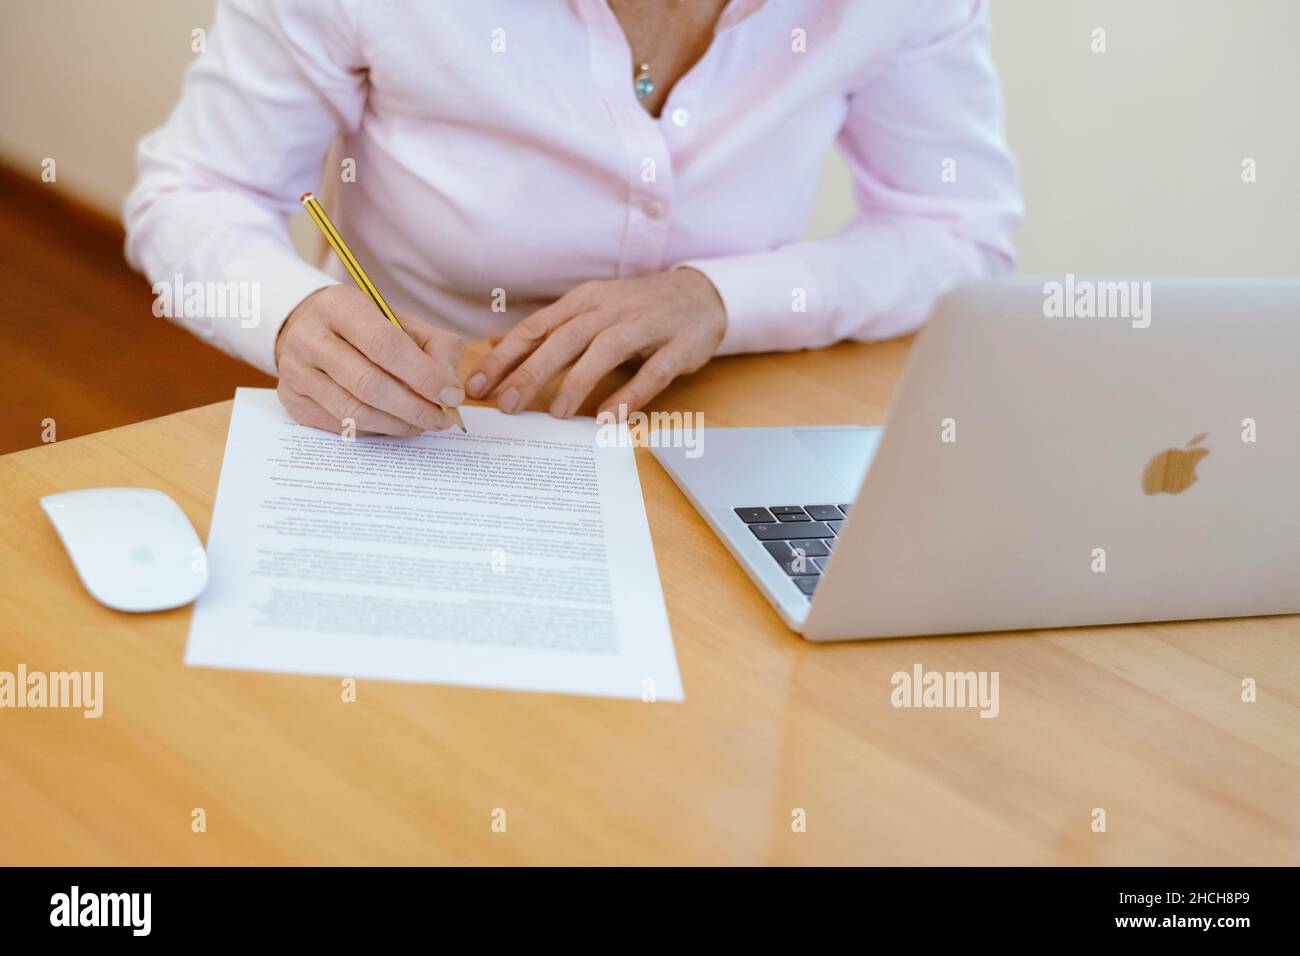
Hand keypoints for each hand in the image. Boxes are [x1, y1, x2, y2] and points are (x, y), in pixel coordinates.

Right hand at [275, 285, 464, 435]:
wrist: (308, 328)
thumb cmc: (365, 327)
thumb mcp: (402, 321)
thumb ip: (436, 347)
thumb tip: (450, 388)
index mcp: (339, 306)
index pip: (385, 345)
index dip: (423, 375)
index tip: (451, 395)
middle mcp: (309, 338)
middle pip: (369, 384)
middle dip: (414, 408)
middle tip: (441, 418)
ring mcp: (295, 372)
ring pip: (354, 412)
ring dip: (397, 424)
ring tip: (422, 423)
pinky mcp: (292, 401)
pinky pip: (341, 426)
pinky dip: (376, 429)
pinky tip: (392, 422)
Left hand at [465, 268, 726, 417]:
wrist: (702, 294)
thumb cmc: (637, 308)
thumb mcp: (588, 309)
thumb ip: (545, 330)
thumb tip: (494, 346)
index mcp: (583, 301)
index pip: (536, 328)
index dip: (505, 357)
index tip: (478, 385)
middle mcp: (610, 309)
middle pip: (564, 339)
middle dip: (532, 372)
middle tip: (506, 404)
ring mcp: (646, 325)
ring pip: (605, 351)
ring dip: (578, 381)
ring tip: (555, 412)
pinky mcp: (677, 346)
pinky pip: (652, 371)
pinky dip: (630, 393)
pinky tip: (609, 416)